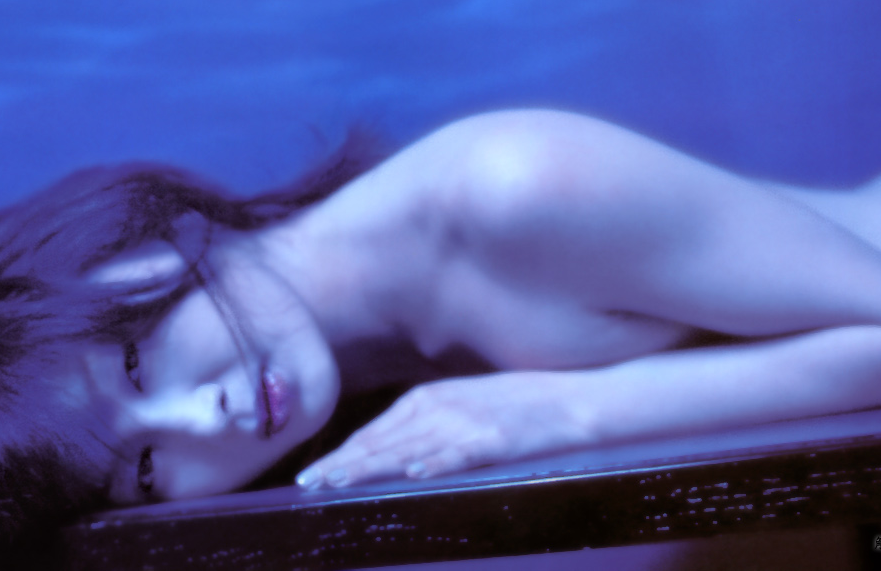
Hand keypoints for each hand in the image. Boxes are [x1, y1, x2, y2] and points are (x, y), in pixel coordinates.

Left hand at [295, 372, 589, 489]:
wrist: (573, 398)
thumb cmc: (519, 405)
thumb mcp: (463, 405)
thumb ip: (427, 423)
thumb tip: (390, 451)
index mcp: (430, 398)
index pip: (376, 431)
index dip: (343, 453)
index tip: (312, 472)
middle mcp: (442, 407)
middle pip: (383, 441)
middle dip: (343, 463)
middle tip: (308, 481)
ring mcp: (468, 422)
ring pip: (409, 448)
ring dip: (371, 467)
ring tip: (338, 482)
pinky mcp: (497, 437)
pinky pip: (460, 452)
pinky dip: (435, 462)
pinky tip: (411, 474)